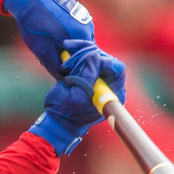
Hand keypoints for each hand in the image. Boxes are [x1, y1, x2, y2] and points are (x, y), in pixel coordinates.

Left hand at [4, 0, 94, 78]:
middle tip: (54, 55)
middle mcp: (87, 25)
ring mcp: (84, 16)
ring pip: (80, 39)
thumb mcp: (42, 50)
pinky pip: (77, 28)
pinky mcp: (78, 10)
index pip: (87, 60)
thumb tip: (64, 80)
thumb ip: (55, 67)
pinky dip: (68, 33)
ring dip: (69, 44)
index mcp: (81, 36)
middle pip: (84, 50)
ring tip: (51, 41)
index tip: (63, 69)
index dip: (75, 67)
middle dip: (71, 56)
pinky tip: (53, 30)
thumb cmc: (33, 24)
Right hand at [28, 40, 126, 156]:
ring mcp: (102, 82)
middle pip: (107, 59)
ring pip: (97, 57)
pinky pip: (89, 61)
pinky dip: (78, 56)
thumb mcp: (76, 95)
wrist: (56, 122)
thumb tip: (96, 55)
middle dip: (89, 54)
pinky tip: (66, 56)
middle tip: (70, 51)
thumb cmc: (65, 112)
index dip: (103, 59)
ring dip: (81, 54)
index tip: (86, 58)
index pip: (117, 68)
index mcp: (112, 95)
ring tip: (66, 60)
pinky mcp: (91, 77)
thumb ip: (88, 75)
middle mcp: (111, 88)